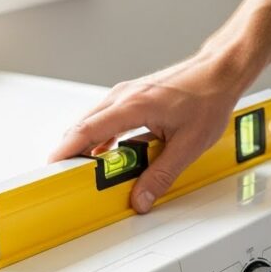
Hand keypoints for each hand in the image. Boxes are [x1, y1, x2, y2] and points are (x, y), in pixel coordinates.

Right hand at [48, 53, 250, 212]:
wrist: (219, 73)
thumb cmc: (208, 98)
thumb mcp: (189, 145)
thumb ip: (162, 175)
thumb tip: (141, 198)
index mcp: (133, 105)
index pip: (88, 130)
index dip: (66, 151)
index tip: (52, 167)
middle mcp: (123, 96)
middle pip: (83, 127)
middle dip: (71, 153)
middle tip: (65, 177)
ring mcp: (125, 95)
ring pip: (94, 123)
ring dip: (87, 146)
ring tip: (85, 171)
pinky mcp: (131, 98)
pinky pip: (106, 119)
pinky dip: (101, 137)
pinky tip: (107, 154)